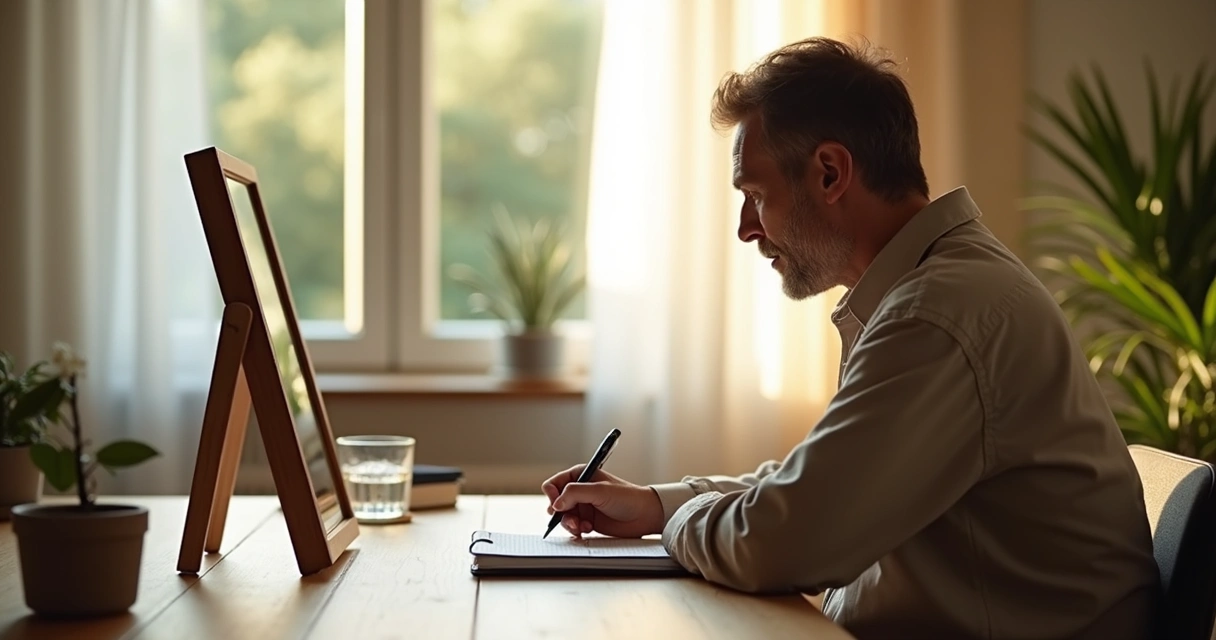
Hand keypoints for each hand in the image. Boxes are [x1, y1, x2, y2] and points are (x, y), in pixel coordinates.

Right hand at [541, 465, 664, 538]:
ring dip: (569, 523)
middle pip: (556, 502)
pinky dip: (576, 529)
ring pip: (563, 517)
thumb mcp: (599, 491)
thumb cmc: (627, 497)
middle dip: (561, 513)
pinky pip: (572, 527)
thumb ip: (575, 493)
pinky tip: (587, 529)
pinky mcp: (588, 521)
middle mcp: (580, 490)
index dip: (552, 494)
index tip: (557, 505)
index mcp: (581, 475)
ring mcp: (583, 506)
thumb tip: (556, 503)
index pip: (554, 483)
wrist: (645, 515)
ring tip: (582, 527)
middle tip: (572, 519)